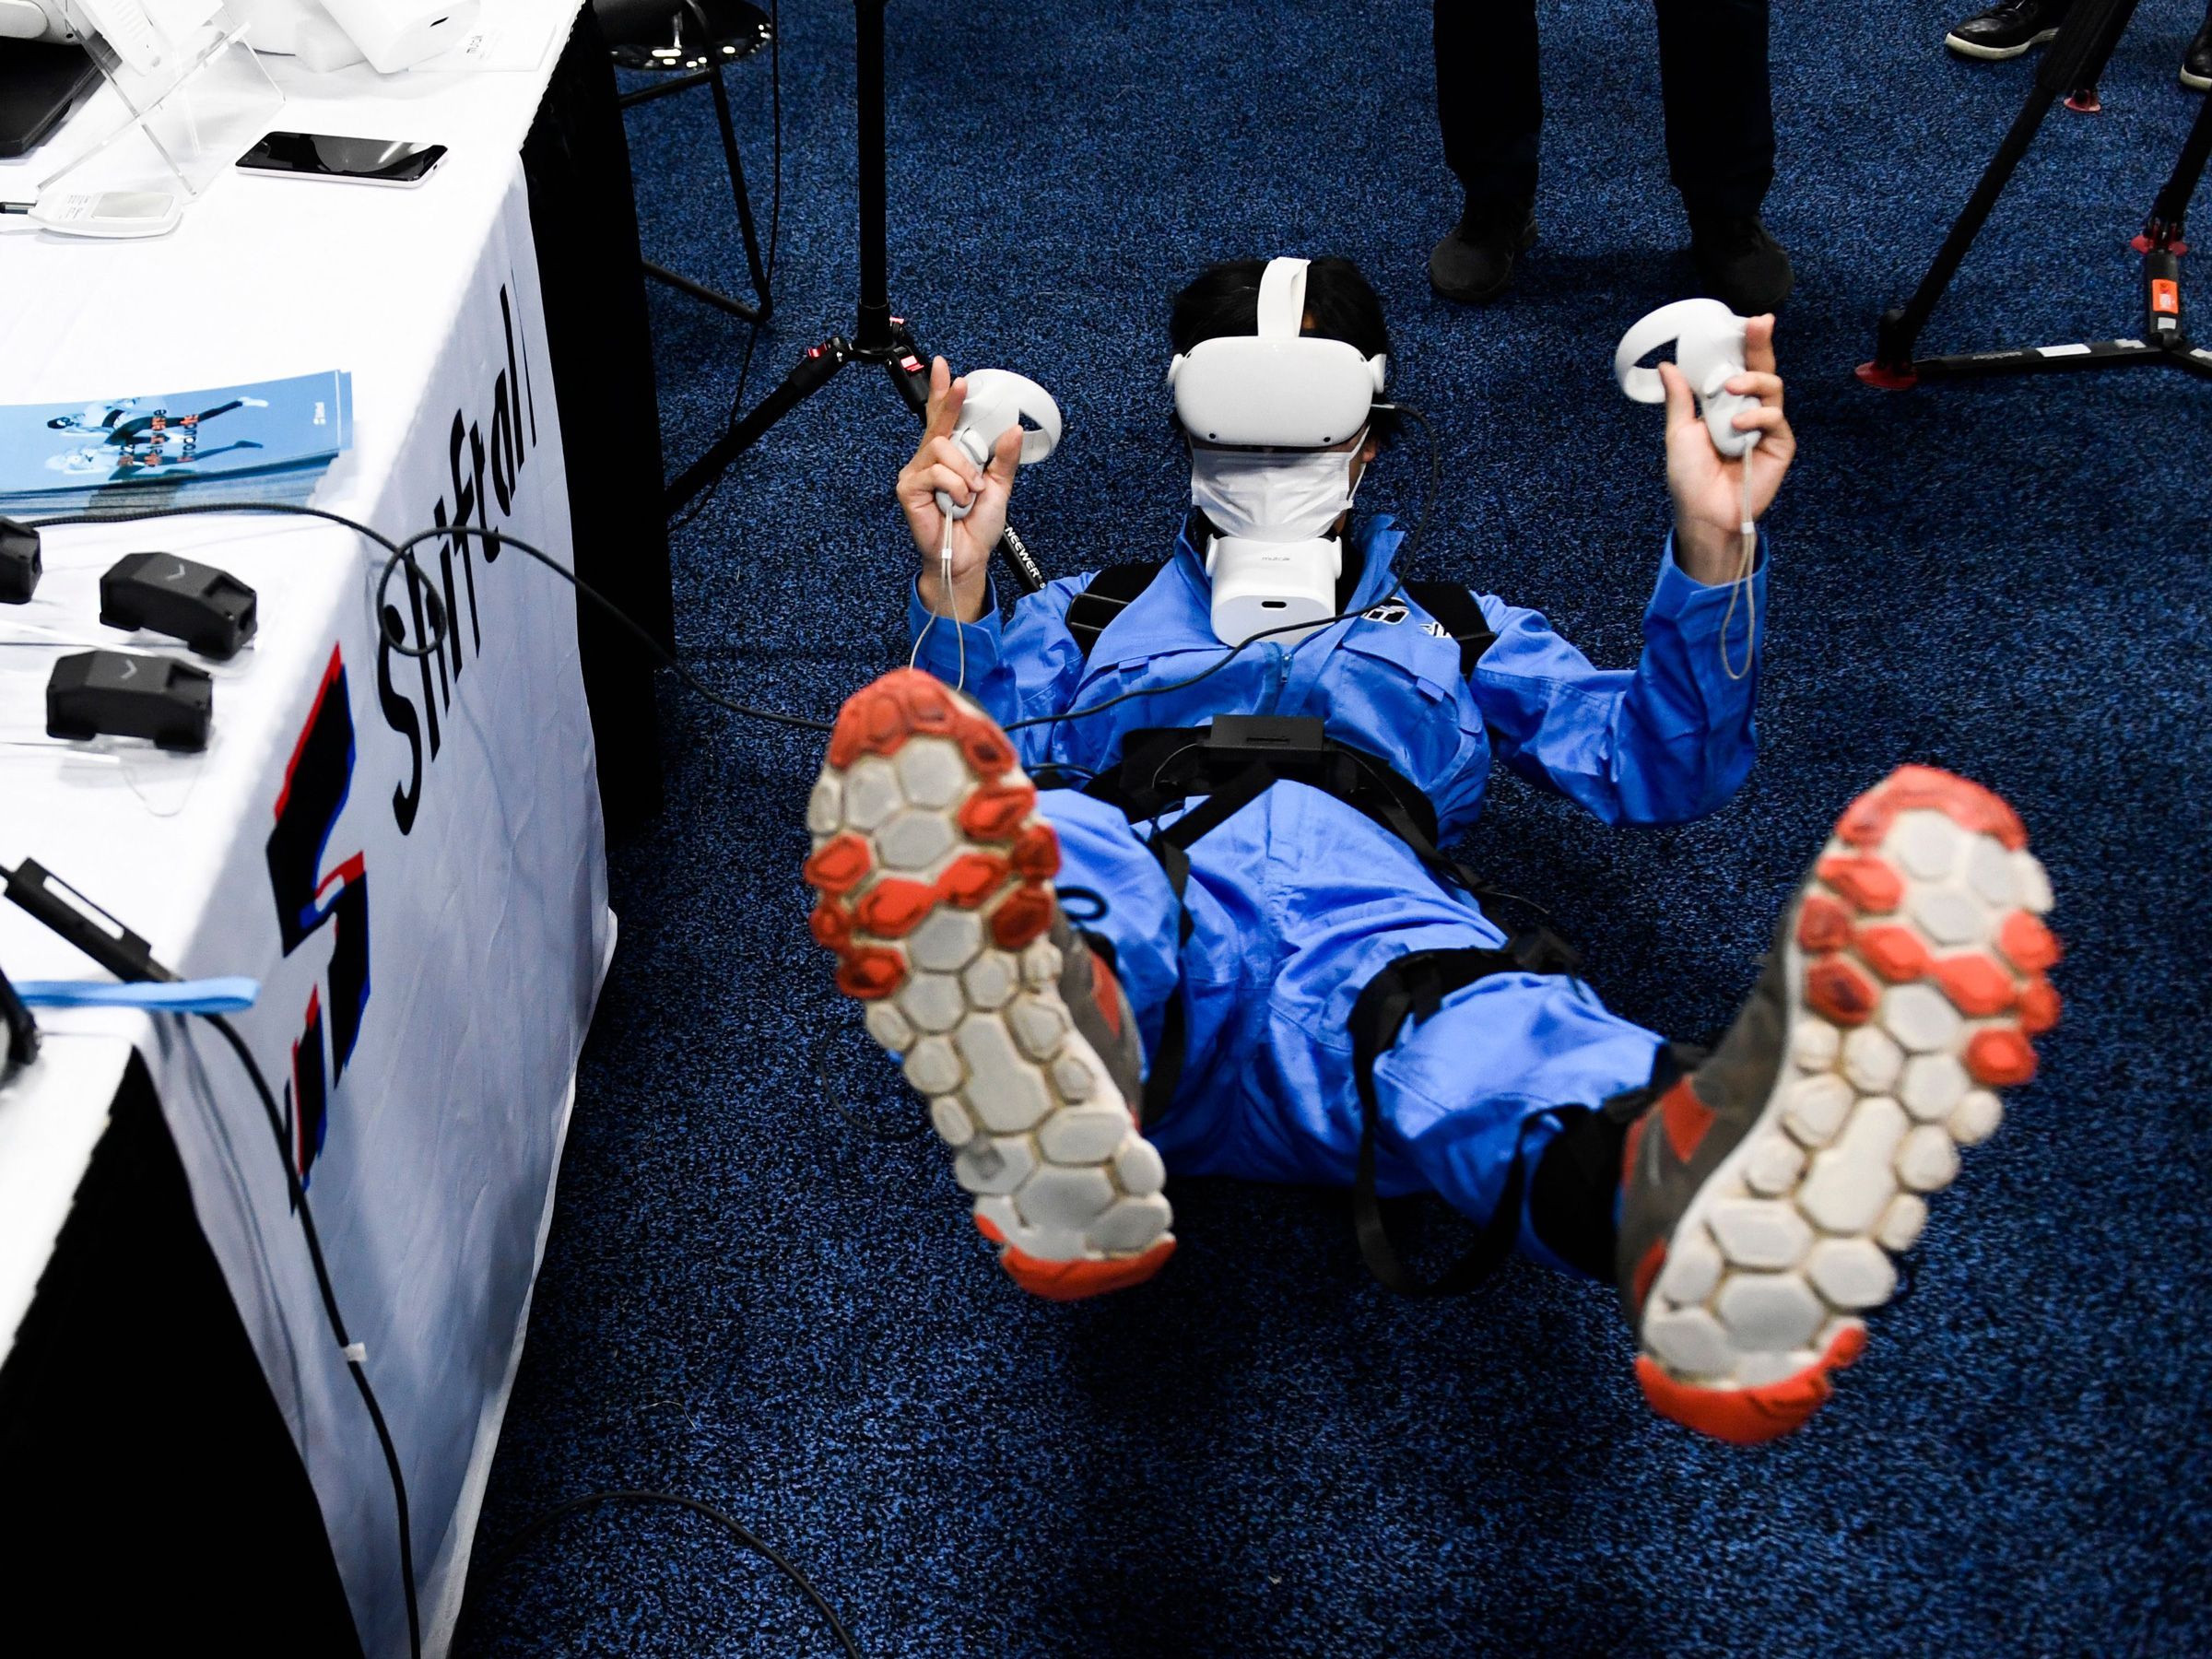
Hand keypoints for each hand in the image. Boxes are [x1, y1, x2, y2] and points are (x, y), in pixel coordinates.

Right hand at [897, 357, 1023, 622]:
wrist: (969, 556)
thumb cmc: (977, 525)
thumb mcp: (999, 486)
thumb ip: (1003, 458)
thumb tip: (1012, 430)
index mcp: (948, 458)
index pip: (943, 419)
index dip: (943, 393)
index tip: (944, 368)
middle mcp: (928, 461)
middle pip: (938, 425)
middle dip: (952, 405)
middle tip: (961, 386)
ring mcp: (915, 474)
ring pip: (941, 449)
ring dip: (965, 470)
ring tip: (971, 492)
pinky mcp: (908, 489)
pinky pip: (936, 472)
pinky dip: (954, 486)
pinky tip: (958, 501)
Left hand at [1659, 314, 1795, 584]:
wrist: (1703, 514)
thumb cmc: (1690, 479)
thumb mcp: (1680, 433)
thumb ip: (1680, 400)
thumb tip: (1667, 366)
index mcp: (1725, 404)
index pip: (1736, 366)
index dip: (1741, 344)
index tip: (1741, 322)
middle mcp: (1749, 409)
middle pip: (1760, 368)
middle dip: (1760, 343)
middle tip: (1759, 323)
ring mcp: (1766, 426)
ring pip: (1771, 387)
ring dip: (1752, 381)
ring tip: (1731, 388)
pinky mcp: (1779, 444)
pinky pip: (1775, 419)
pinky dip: (1757, 417)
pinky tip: (1739, 426)